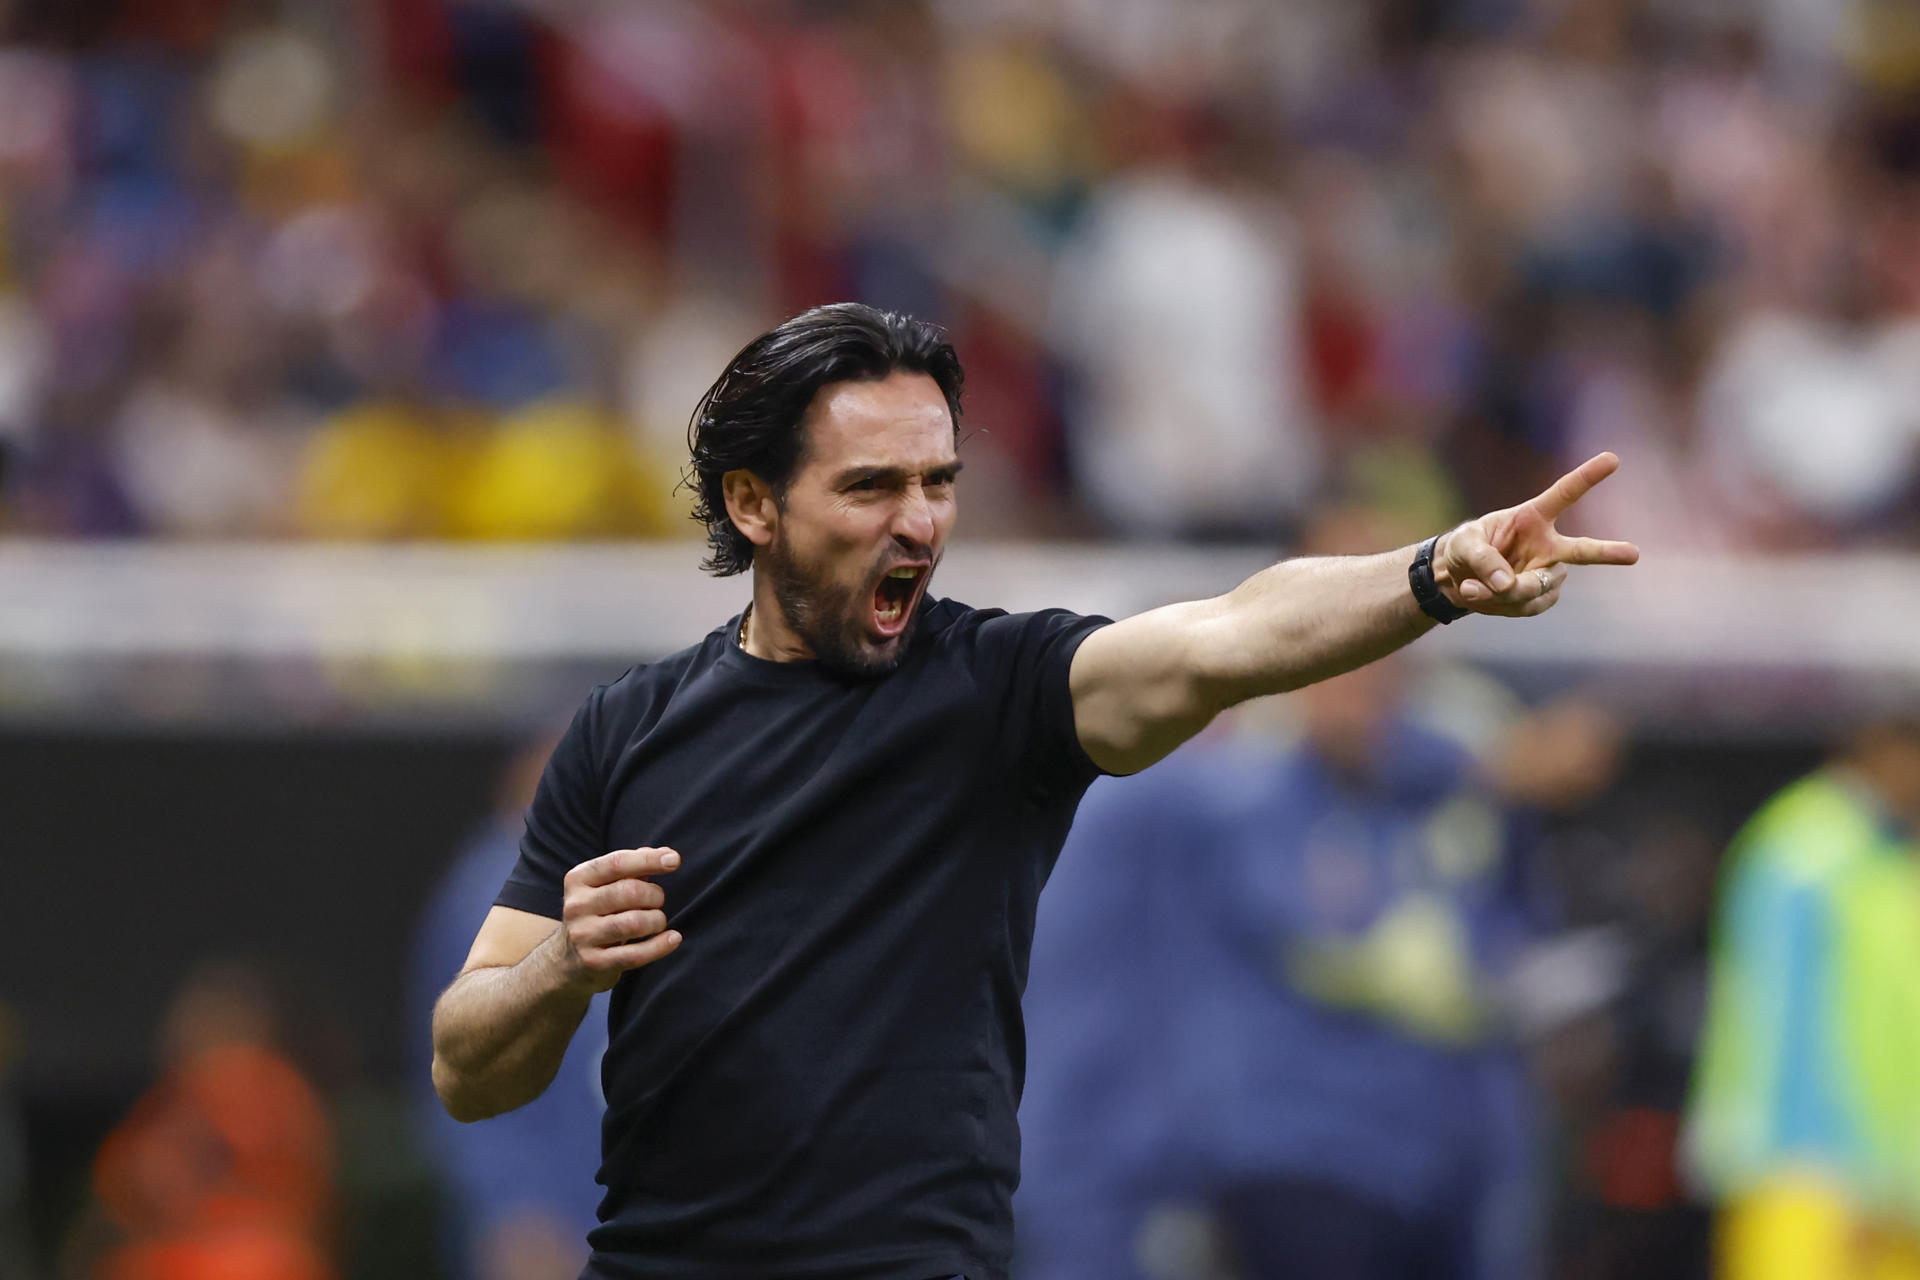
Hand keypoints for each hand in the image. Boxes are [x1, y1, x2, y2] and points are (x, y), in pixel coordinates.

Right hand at [559, 846, 682, 991]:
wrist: (568, 959)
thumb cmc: (599, 912)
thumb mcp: (606, 885)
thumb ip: (635, 866)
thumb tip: (668, 855)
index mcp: (578, 879)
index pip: (617, 863)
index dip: (649, 860)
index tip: (674, 861)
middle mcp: (576, 905)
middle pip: (629, 892)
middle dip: (654, 895)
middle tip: (657, 901)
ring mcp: (583, 935)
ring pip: (634, 923)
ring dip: (657, 920)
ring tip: (658, 921)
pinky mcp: (593, 962)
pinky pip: (635, 954)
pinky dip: (660, 945)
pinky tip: (673, 939)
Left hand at [1436, 452, 1638, 615]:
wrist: (1455, 578)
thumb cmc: (1463, 549)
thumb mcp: (1464, 544)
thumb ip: (1484, 560)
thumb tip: (1508, 584)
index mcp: (1532, 518)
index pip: (1564, 494)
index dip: (1587, 476)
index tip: (1612, 458)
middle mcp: (1547, 545)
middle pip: (1581, 551)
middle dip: (1607, 553)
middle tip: (1634, 554)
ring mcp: (1545, 574)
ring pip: (1537, 588)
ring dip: (1504, 591)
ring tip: (1472, 586)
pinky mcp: (1538, 598)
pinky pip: (1526, 606)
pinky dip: (1498, 604)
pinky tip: (1480, 595)